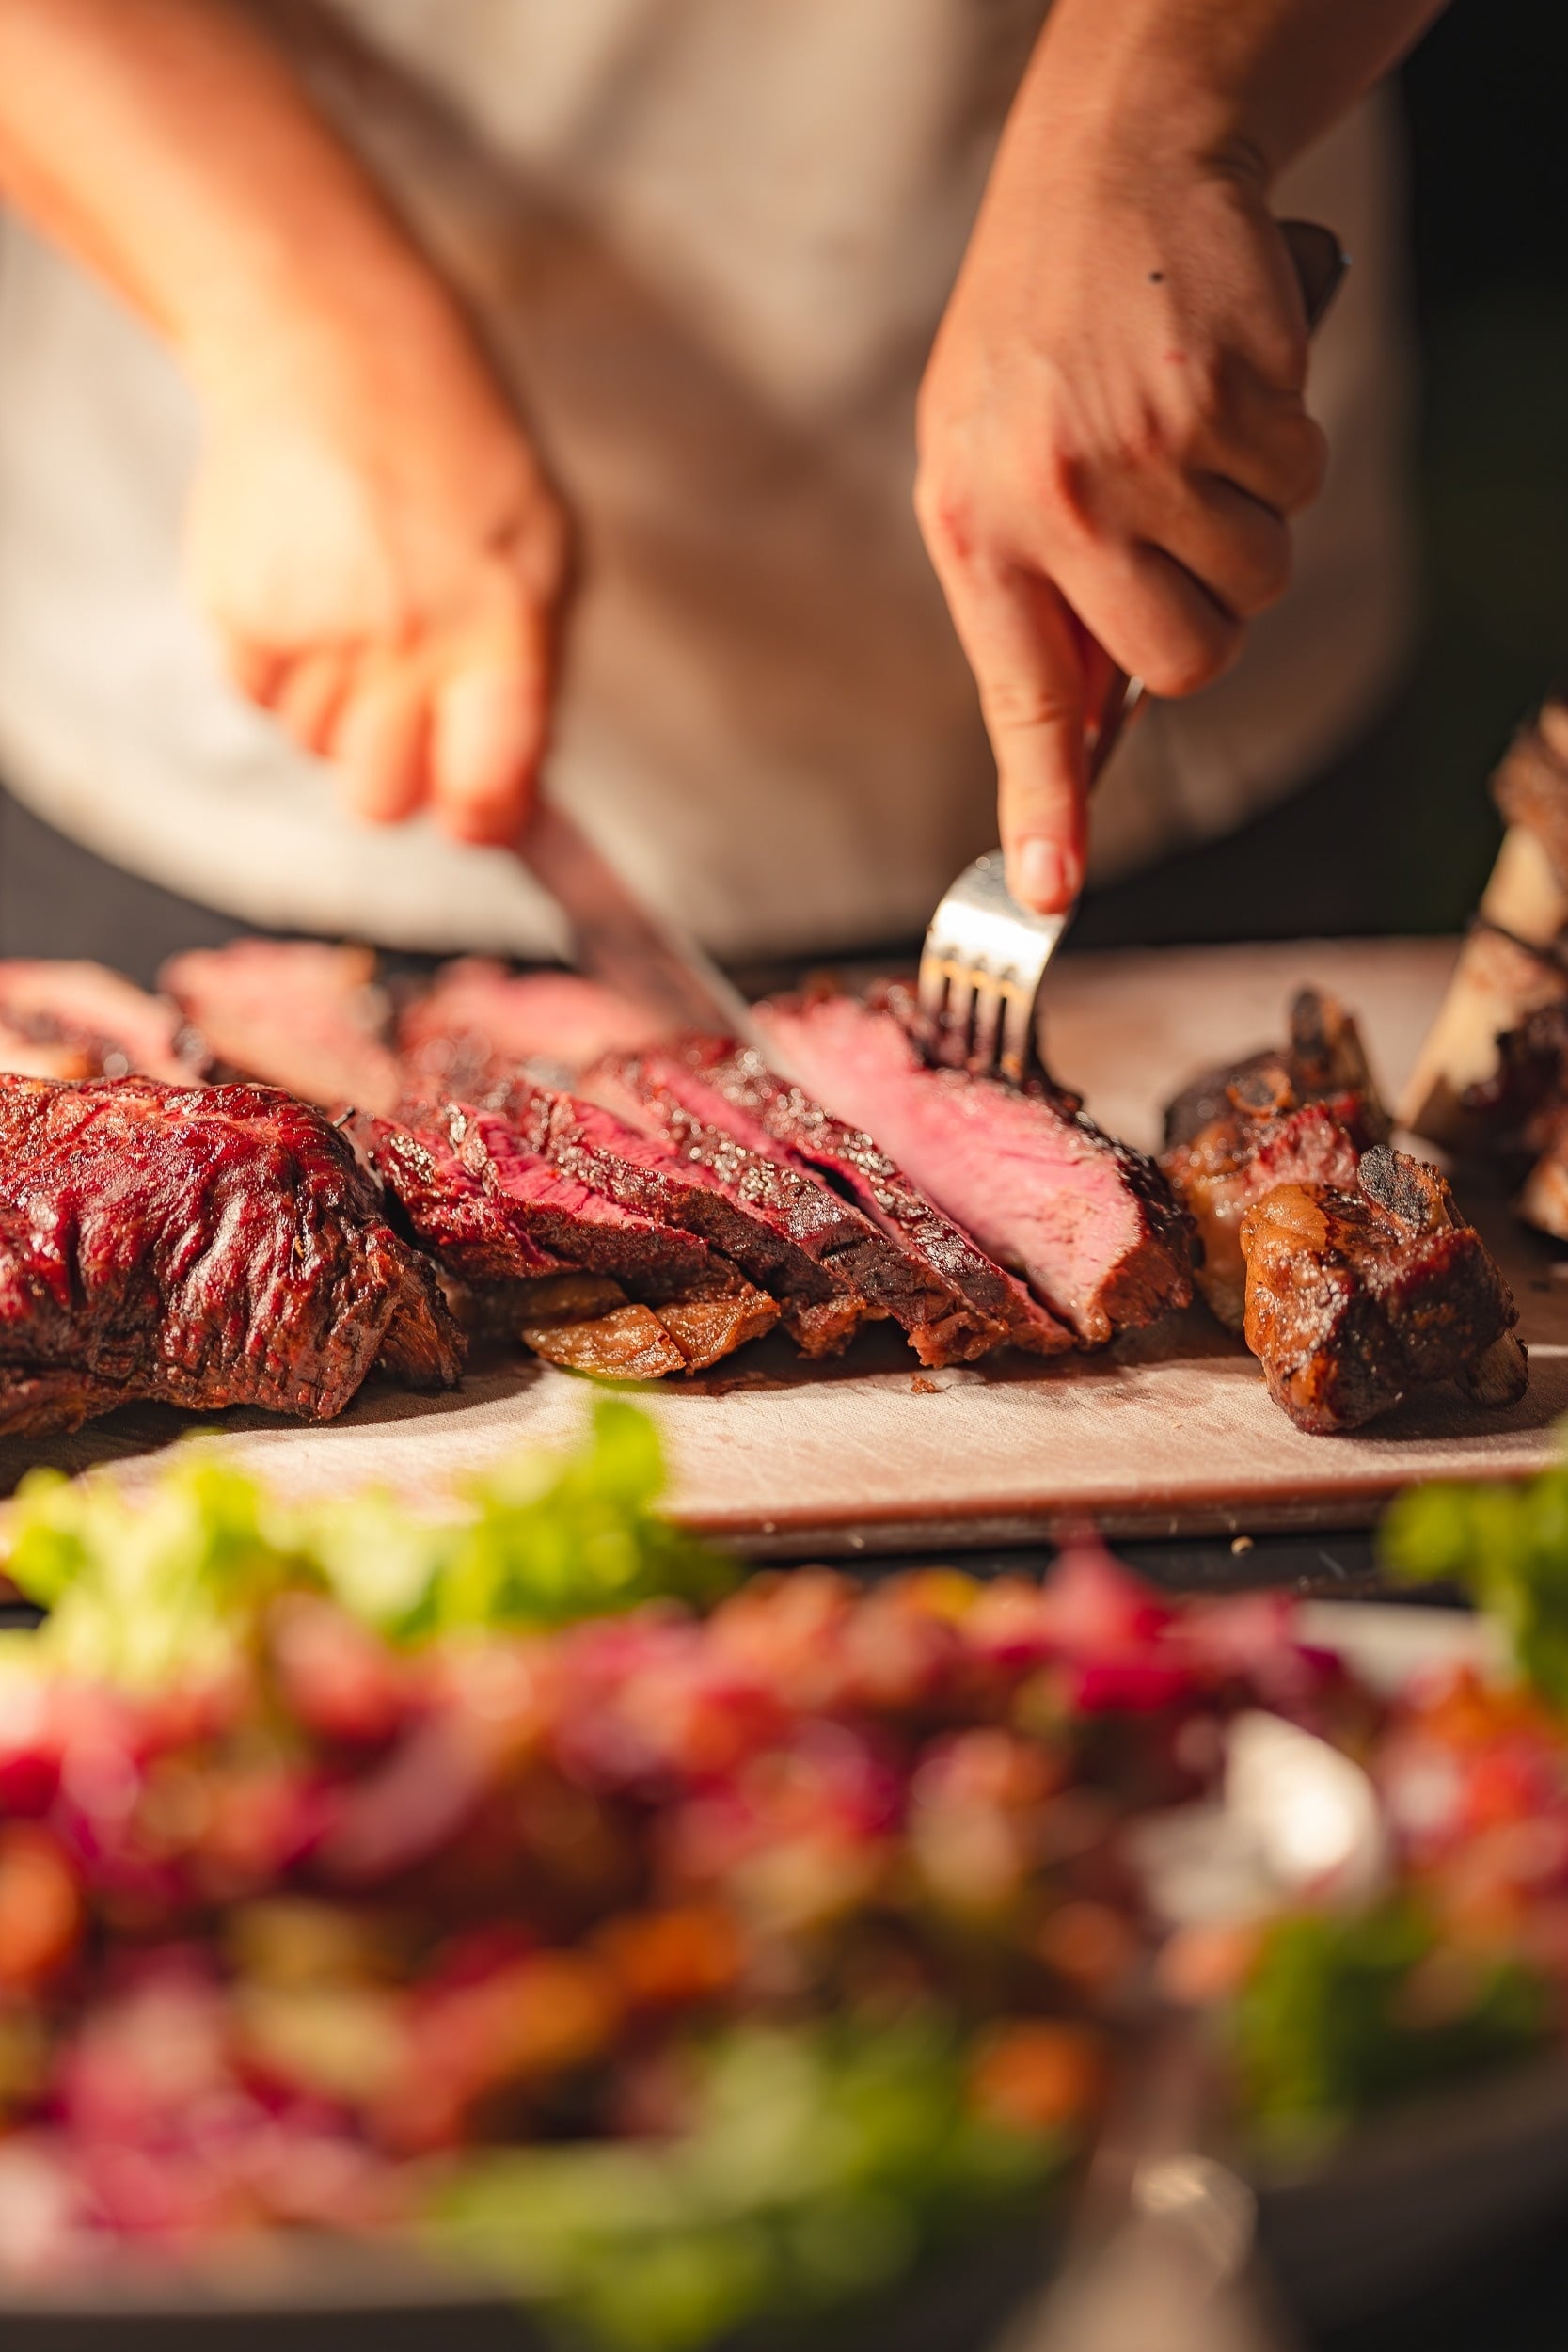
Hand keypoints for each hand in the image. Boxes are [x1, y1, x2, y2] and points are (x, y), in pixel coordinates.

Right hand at [185, 304, 567, 845]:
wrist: (327, 343)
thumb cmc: (454, 444)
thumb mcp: (543, 549)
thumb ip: (536, 681)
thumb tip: (525, 802)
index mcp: (494, 627)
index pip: (483, 790)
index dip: (482, 817)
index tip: (480, 806)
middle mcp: (397, 639)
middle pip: (377, 802)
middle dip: (399, 779)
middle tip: (413, 712)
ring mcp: (307, 628)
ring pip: (312, 750)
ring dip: (338, 713)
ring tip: (361, 618)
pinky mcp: (234, 611)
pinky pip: (256, 700)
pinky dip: (281, 673)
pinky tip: (311, 598)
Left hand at [917, 135, 1326, 912]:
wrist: (1108, 167)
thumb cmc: (1039, 336)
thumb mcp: (984, 461)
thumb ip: (1033, 588)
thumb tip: (1094, 721)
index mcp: (975, 527)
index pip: (1023, 697)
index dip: (1045, 804)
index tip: (1050, 892)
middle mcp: (1053, 501)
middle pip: (1188, 662)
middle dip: (1206, 619)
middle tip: (1176, 540)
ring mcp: (1145, 451)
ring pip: (1258, 578)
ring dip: (1245, 520)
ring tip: (1183, 433)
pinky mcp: (1231, 399)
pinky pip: (1300, 486)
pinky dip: (1283, 442)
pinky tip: (1224, 382)